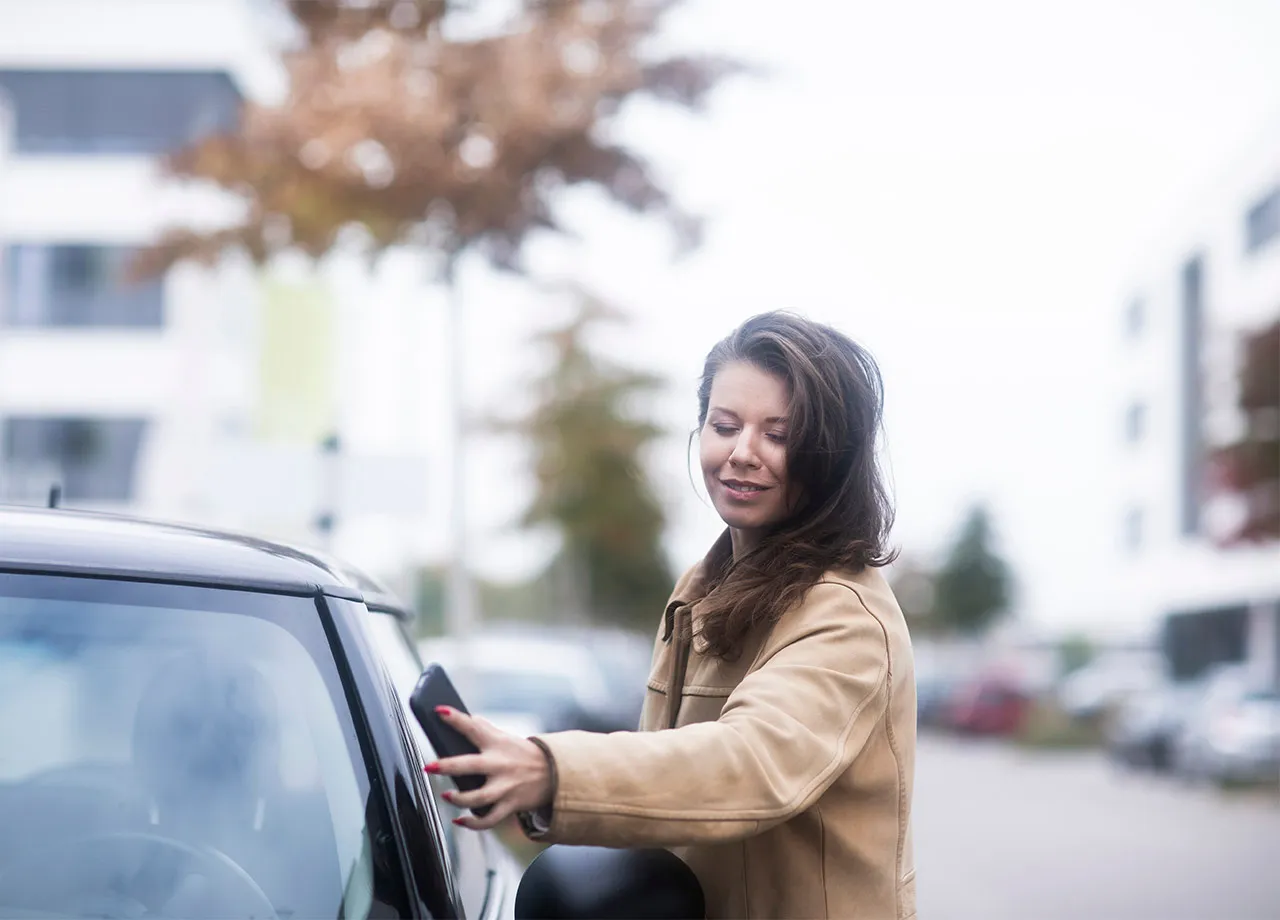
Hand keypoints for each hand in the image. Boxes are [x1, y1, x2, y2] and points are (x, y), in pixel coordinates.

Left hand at [425, 706, 553, 830]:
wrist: (557, 773)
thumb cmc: (529, 755)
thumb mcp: (508, 738)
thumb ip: (487, 730)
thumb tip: (471, 719)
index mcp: (498, 744)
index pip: (473, 727)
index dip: (455, 718)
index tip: (439, 711)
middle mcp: (500, 764)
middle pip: (470, 765)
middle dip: (448, 766)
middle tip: (430, 766)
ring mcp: (505, 786)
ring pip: (478, 797)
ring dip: (459, 799)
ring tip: (446, 796)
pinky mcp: (510, 804)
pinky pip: (489, 818)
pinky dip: (473, 823)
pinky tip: (460, 820)